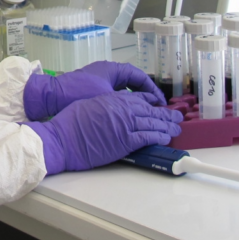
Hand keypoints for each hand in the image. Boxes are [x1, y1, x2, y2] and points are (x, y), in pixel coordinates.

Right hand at [22, 93, 182, 173]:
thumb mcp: (88, 103)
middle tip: (176, 116)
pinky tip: (166, 137)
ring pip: (152, 123)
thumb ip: (105, 103)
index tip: (159, 104)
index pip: (138, 98)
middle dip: (165, 114)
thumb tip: (114, 105)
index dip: (151, 102)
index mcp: (112, 99)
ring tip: (176, 128)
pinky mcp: (124, 141)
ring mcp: (124, 125)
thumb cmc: (69, 122)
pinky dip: (159, 136)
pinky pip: (147, 137)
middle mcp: (121, 109)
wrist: (63, 139)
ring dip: (167, 126)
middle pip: (150, 111)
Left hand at [24, 61, 166, 120]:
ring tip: (145, 115)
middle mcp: (107, 71)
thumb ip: (127, 100)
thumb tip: (145, 107)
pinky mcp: (92, 91)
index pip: (140, 76)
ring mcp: (99, 80)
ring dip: (134, 101)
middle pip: (133, 82)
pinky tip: (127, 117)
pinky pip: (114, 96)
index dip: (152, 90)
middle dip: (145, 96)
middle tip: (156, 110)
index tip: (161, 103)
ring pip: (123, 90)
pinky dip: (122, 104)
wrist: (52, 96)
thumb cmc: (79, 92)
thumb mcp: (107, 96)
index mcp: (113, 68)